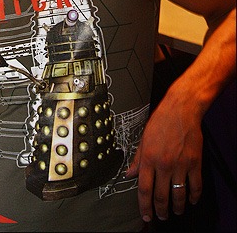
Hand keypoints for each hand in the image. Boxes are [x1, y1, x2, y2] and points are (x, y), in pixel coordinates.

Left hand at [127, 91, 202, 222]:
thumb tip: (130, 173)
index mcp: (148, 158)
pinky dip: (194, 196)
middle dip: (160, 211)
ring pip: (178, 195)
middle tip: (161, 216)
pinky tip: (191, 199)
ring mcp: (180, 165)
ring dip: (177, 207)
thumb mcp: (144, 138)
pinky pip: (195, 186)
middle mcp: (163, 163)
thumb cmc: (162, 120)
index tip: (146, 214)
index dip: (144, 206)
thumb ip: (137, 159)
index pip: (144, 189)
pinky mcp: (194, 163)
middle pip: (161, 196)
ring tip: (175, 211)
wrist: (181, 109)